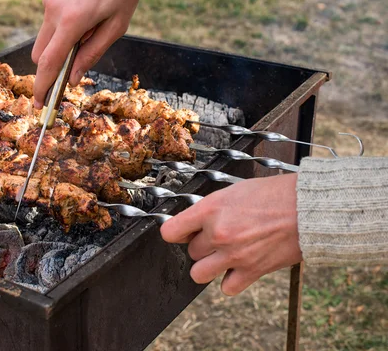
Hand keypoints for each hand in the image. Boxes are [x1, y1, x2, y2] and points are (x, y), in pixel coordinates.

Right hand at [31, 0, 145, 107]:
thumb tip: (71, 79)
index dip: (42, 87)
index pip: (49, 62)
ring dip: (58, 47)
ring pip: (44, 39)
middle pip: (40, 55)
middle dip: (50, 69)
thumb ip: (92, 54)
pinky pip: (49, 22)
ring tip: (86, 33)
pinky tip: (82, 17)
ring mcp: (48, 0)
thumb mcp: (116, 26)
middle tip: (69, 74)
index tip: (38, 104)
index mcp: (72, 20)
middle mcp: (53, 10)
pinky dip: (60, 30)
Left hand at [160, 174, 302, 295]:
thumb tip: (195, 222)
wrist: (308, 208)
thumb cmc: (275, 194)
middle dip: (202, 245)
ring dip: (208, 266)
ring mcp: (234, 255)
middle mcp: (218, 233)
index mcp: (210, 209)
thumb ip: (212, 208)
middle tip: (219, 237)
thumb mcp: (234, 191)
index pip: (170, 232)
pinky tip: (238, 268)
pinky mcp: (251, 271)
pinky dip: (230, 280)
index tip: (181, 233)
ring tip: (222, 256)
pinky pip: (226, 287)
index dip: (175, 233)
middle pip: (191, 251)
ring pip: (198, 274)